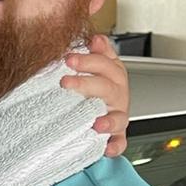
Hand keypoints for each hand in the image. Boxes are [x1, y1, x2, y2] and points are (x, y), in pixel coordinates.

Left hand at [62, 35, 128, 155]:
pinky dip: (115, 146)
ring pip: (118, 117)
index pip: (105, 63)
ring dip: (108, 120)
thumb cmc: (95, 87)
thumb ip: (96, 52)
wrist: (100, 112)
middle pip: (107, 87)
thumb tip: (95, 37)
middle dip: (86, 83)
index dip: (89, 60)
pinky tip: (107, 148)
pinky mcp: (117, 135)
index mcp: (113, 74)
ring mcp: (118, 115)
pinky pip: (120, 142)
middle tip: (65, 81)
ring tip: (96, 123)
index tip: (69, 57)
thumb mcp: (95, 66)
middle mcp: (118, 94)